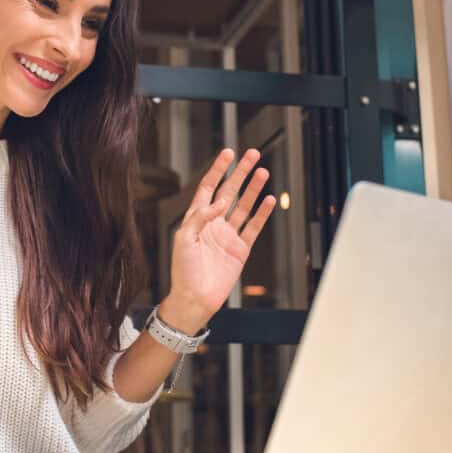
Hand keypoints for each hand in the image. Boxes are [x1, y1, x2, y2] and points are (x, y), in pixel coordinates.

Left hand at [161, 148, 275, 334]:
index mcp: (196, 219)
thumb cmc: (183, 271)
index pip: (208, 187)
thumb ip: (200, 218)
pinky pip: (253, 227)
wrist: (195, 298)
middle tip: (252, 154)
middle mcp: (213, 224)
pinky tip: (269, 199)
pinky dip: (262, 213)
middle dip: (240, 173)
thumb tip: (219, 202)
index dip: (218, 170)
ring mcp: (228, 235)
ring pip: (243, 206)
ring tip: (263, 171)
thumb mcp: (184, 240)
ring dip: (253, 188)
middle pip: (229, 191)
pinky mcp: (240, 249)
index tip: (228, 153)